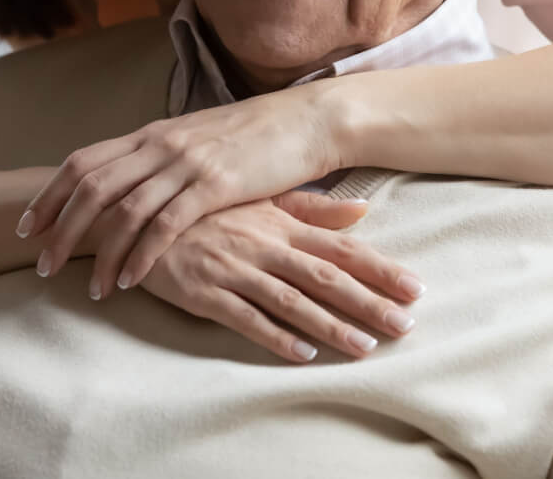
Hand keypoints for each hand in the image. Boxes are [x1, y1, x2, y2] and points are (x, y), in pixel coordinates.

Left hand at [20, 84, 344, 296]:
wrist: (303, 122)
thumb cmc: (252, 136)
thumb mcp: (195, 140)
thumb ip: (160, 158)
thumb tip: (130, 180)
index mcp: (150, 133)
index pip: (82, 161)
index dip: (49, 194)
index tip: (28, 226)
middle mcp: (159, 144)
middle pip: (90, 185)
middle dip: (60, 227)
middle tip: (41, 263)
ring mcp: (185, 163)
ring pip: (123, 210)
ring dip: (100, 252)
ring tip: (89, 288)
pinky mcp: (214, 185)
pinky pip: (165, 225)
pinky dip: (142, 255)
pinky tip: (130, 281)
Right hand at [138, 190, 423, 362]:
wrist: (138, 217)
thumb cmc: (205, 210)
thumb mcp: (259, 199)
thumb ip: (310, 207)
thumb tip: (362, 209)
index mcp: (278, 222)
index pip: (338, 247)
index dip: (377, 268)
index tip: (413, 287)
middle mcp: (262, 245)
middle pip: (324, 277)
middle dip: (367, 302)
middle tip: (404, 324)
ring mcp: (233, 269)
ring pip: (290, 300)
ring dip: (330, 324)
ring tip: (364, 345)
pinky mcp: (203, 292)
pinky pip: (244, 318)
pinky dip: (274, 336)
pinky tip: (302, 354)